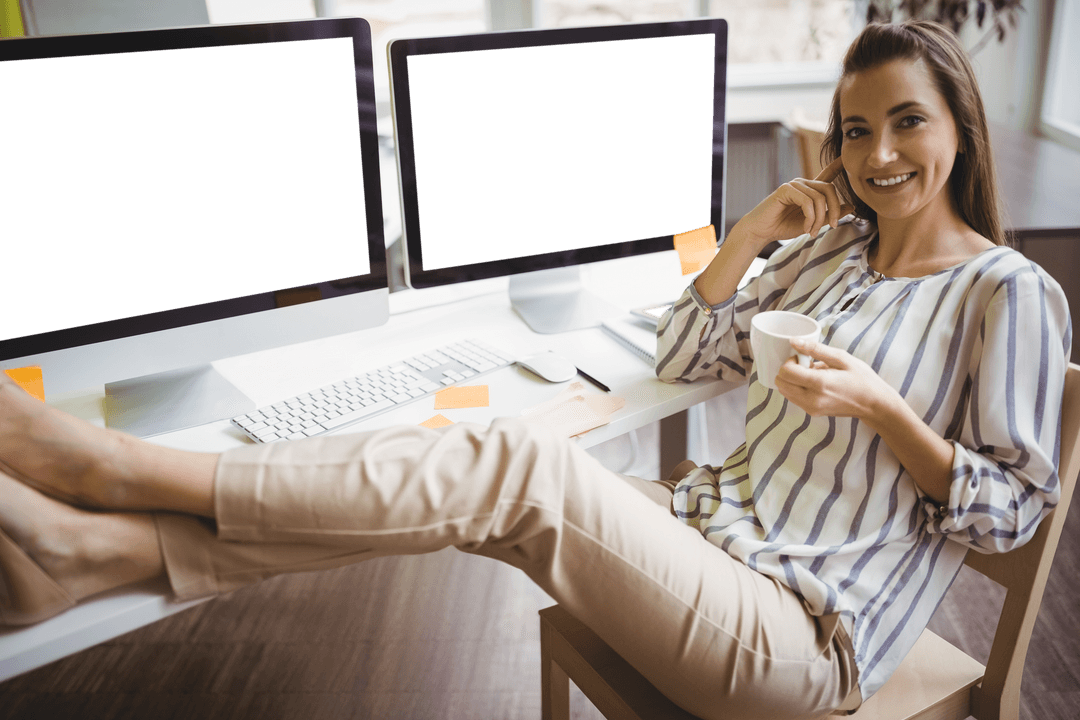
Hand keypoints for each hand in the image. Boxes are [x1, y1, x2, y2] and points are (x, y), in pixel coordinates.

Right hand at [733, 157, 854, 249]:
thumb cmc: (783, 226)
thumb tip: (851, 206)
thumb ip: (829, 215)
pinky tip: (806, 228)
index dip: (838, 165)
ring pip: (820, 198)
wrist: (761, 232)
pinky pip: (807, 202)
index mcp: (810, 190)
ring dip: (819, 219)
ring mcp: (794, 185)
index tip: (847, 157)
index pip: (827, 175)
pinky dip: (810, 217)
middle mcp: (803, 184)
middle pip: (830, 189)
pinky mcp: (786, 189)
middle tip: (833, 226)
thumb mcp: (813, 223)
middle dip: (834, 209)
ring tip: (813, 232)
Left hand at [774, 338, 895, 421]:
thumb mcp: (841, 358)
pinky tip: (813, 383)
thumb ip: (815, 349)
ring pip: (784, 391)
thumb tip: (793, 341)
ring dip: (791, 380)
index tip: (803, 357)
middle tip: (806, 365)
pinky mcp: (812, 412)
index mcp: (819, 384)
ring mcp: (811, 408)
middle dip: (788, 370)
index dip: (790, 361)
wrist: (874, 404)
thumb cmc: (862, 379)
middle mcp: (811, 399)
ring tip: (811, 374)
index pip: (785, 372)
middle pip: (780, 382)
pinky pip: (793, 398)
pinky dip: (796, 388)